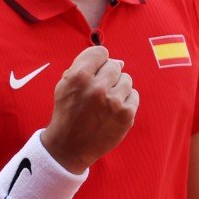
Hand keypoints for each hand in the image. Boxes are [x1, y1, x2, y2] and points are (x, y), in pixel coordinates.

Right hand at [41, 45, 137, 172]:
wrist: (70, 147)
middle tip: (98, 90)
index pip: (101, 52)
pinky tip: (113, 110)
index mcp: (78, 77)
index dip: (98, 61)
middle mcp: (97, 87)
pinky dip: (126, 100)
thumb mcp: (64, 85)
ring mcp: (114, 101)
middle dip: (107, 75)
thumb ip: (84, 67)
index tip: (95, 71)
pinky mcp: (126, 114)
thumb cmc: (68, 112)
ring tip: (105, 101)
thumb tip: (117, 60)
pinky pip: (134, 95)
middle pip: (115, 65)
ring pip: (127, 79)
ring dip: (118, 87)